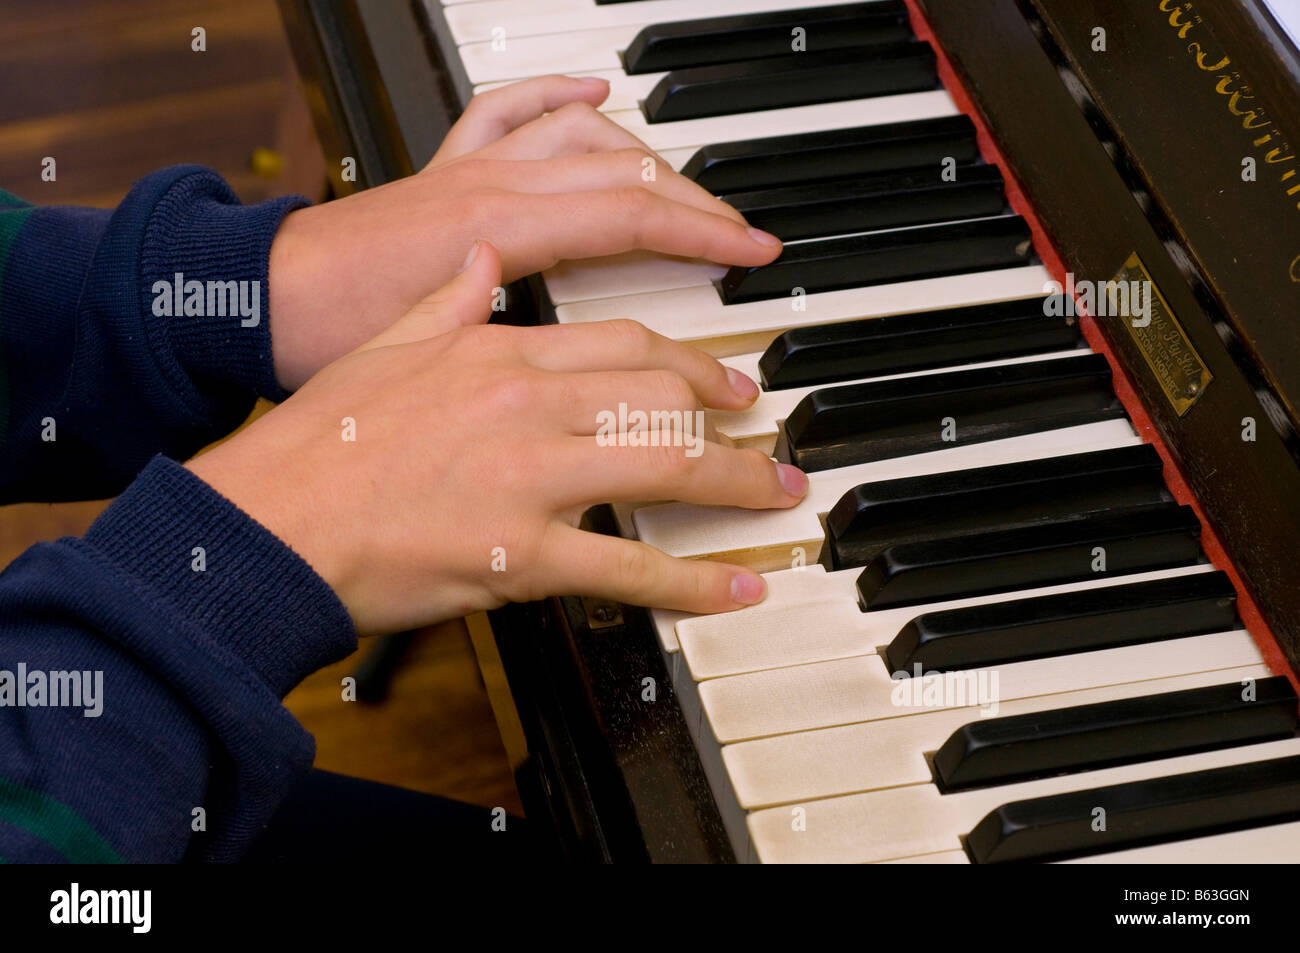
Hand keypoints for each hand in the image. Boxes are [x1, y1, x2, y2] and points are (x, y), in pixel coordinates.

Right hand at [191, 243, 806, 634]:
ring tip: (778, 494)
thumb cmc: (313, 445)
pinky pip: (631, 566)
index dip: (690, 362)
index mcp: (496, 350)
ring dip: (739, 482)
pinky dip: (696, 580)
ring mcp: (529, 478)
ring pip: (667, 465)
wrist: (266, 524)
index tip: (722, 379)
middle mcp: (526, 403)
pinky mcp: (522, 554)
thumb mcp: (380, 349)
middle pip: (664, 397)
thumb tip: (477, 266)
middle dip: (733, 418)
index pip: (625, 343)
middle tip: (768, 437)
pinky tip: (739, 586)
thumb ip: (442, 302)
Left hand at [267, 75, 781, 390]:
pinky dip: (555, 96)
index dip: (704, 235)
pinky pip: (509, 108)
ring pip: (583, 137)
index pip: (630, 217)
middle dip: (696, 205)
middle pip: (623, 174)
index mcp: (499, 231)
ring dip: (647, 158)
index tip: (756, 253)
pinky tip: (594, 94)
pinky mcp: (447, 170)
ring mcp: (469, 169)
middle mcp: (492, 186)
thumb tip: (602, 398)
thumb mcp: (435, 372)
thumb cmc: (328, 342)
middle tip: (744, 239)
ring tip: (690, 192)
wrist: (249, 304)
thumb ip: (522, 369)